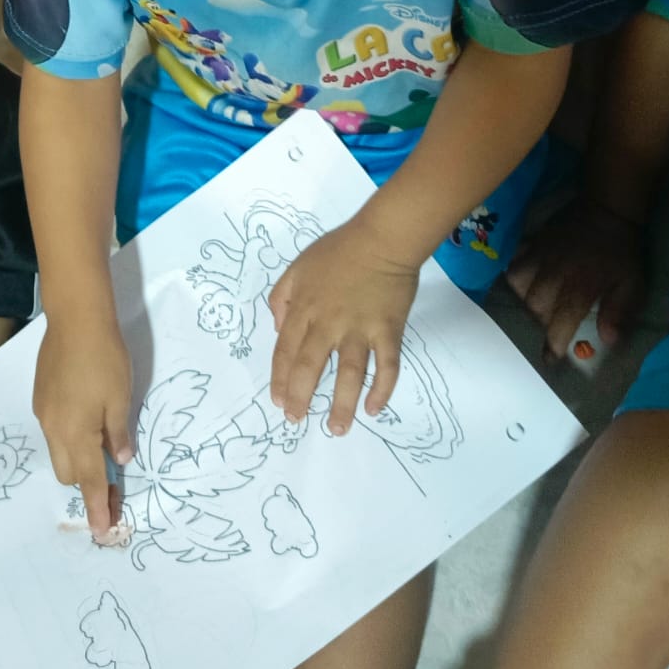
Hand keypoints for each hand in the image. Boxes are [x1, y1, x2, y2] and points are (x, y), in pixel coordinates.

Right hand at [34, 312, 132, 540]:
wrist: (75, 319)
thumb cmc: (105, 358)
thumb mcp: (120, 397)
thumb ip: (118, 433)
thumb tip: (120, 460)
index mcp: (76, 433)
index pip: (91, 482)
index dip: (98, 507)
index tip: (103, 531)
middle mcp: (54, 430)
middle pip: (68, 474)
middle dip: (87, 484)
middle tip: (114, 480)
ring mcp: (43, 414)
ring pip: (58, 453)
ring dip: (77, 460)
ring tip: (101, 447)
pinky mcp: (40, 399)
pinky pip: (53, 432)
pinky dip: (69, 438)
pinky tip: (85, 419)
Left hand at [268, 219, 418, 430]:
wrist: (383, 239)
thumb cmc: (339, 250)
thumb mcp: (298, 266)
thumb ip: (282, 297)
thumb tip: (279, 329)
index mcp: (305, 309)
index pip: (286, 351)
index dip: (281, 379)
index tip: (279, 401)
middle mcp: (329, 324)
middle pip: (311, 367)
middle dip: (301, 397)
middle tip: (296, 420)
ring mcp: (361, 330)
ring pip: (349, 374)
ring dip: (341, 405)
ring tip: (337, 429)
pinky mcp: (389, 332)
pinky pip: (387, 366)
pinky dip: (382, 389)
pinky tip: (373, 408)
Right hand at [507, 197, 644, 359]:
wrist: (608, 209)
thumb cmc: (622, 252)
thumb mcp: (632, 284)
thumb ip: (619, 312)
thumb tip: (608, 340)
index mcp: (579, 286)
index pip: (558, 322)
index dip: (553, 343)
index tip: (551, 358)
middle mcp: (554, 274)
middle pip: (534, 307)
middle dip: (541, 322)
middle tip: (551, 327)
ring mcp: (539, 256)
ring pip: (518, 285)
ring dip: (525, 299)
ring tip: (537, 303)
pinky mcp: (532, 243)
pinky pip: (513, 262)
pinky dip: (516, 274)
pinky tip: (525, 280)